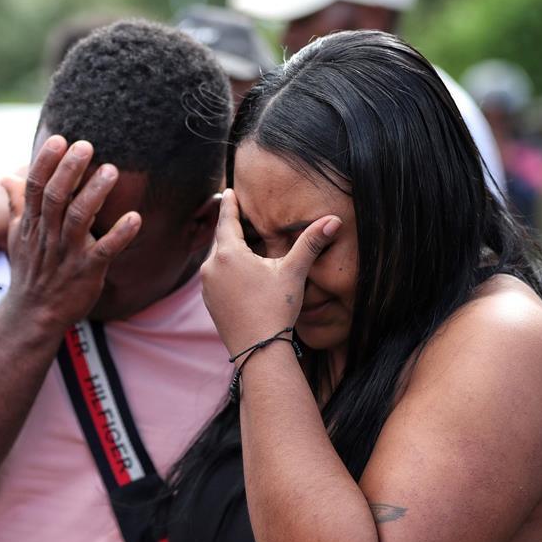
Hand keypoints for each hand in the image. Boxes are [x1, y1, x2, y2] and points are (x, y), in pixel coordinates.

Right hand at [0, 135, 139, 330]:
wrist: (33, 315)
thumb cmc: (30, 271)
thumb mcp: (18, 237)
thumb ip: (17, 205)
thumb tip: (6, 178)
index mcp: (33, 224)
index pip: (36, 188)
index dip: (46, 163)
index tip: (59, 139)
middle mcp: (49, 236)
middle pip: (57, 198)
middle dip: (70, 171)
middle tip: (86, 145)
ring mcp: (68, 254)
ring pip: (79, 220)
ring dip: (95, 194)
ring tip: (111, 171)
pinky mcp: (87, 272)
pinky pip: (105, 251)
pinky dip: (119, 235)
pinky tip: (135, 218)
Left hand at [200, 189, 340, 356]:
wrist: (258, 349)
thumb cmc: (276, 308)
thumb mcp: (294, 272)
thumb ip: (310, 243)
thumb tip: (335, 220)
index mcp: (228, 254)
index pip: (227, 220)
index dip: (230, 205)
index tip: (229, 192)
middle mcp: (211, 267)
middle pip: (221, 240)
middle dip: (231, 228)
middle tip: (238, 214)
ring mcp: (207, 287)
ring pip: (217, 259)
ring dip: (228, 251)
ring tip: (241, 244)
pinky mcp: (209, 302)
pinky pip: (216, 277)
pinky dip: (226, 270)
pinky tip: (239, 274)